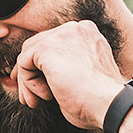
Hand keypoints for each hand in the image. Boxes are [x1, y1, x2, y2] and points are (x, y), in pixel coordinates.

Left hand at [12, 20, 126, 131]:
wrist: (109, 104)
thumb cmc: (100, 102)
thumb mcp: (84, 77)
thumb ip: (65, 69)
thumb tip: (39, 77)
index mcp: (87, 34)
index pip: (54, 46)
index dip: (43, 69)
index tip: (43, 92)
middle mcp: (74, 28)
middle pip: (38, 47)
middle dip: (31, 75)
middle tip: (32, 100)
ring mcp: (61, 35)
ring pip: (28, 55)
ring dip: (28, 81)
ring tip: (37, 102)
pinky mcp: (47, 47)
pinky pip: (23, 63)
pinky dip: (28, 83)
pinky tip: (44, 96)